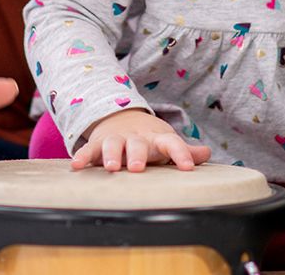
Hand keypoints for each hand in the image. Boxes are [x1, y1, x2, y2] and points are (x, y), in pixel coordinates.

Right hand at [72, 109, 210, 171]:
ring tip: (112, 168)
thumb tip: (207, 153)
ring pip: (114, 145)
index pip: (172, 143)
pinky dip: (83, 156)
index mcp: (157, 138)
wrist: (121, 116)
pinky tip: (77, 166)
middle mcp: (137, 137)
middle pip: (138, 144)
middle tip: (138, 168)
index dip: (181, 154)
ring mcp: (117, 139)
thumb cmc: (149, 137)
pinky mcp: (99, 144)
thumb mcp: (166, 141)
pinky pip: (90, 149)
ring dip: (112, 155)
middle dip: (138, 155)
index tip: (188, 167)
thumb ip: (184, 150)